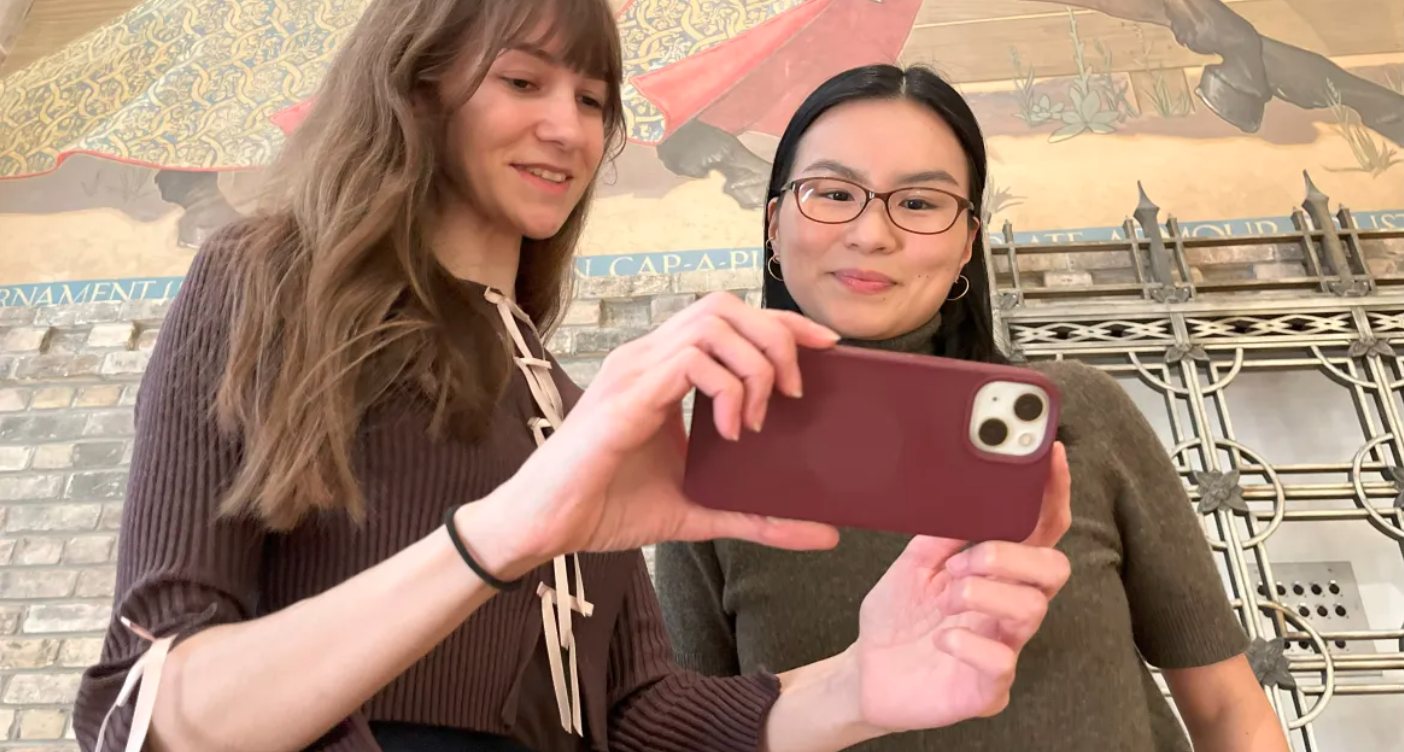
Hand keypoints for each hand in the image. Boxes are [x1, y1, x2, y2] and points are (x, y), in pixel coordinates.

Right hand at [471, 292, 842, 576]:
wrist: (545, 525)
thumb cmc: (607, 506)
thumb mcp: (702, 512)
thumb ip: (759, 516)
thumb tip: (824, 532)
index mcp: (663, 370)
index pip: (730, 318)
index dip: (783, 322)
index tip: (827, 347)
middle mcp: (647, 358)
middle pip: (726, 305)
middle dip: (776, 336)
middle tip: (796, 392)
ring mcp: (634, 371)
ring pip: (712, 323)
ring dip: (752, 363)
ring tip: (757, 415)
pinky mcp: (625, 396)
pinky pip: (690, 361)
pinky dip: (724, 389)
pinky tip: (729, 431)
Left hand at [851, 442, 1072, 732]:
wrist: (866, 671)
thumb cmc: (897, 618)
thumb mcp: (911, 564)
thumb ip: (939, 536)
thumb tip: (964, 502)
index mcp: (996, 573)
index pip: (1040, 531)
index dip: (1053, 495)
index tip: (1052, 458)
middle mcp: (1008, 607)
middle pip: (1054, 569)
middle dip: (1014, 555)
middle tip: (964, 561)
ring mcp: (1003, 647)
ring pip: (1032, 609)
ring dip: (984, 592)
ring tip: (945, 596)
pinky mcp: (987, 688)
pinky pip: (1001, 662)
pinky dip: (968, 642)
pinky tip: (941, 637)